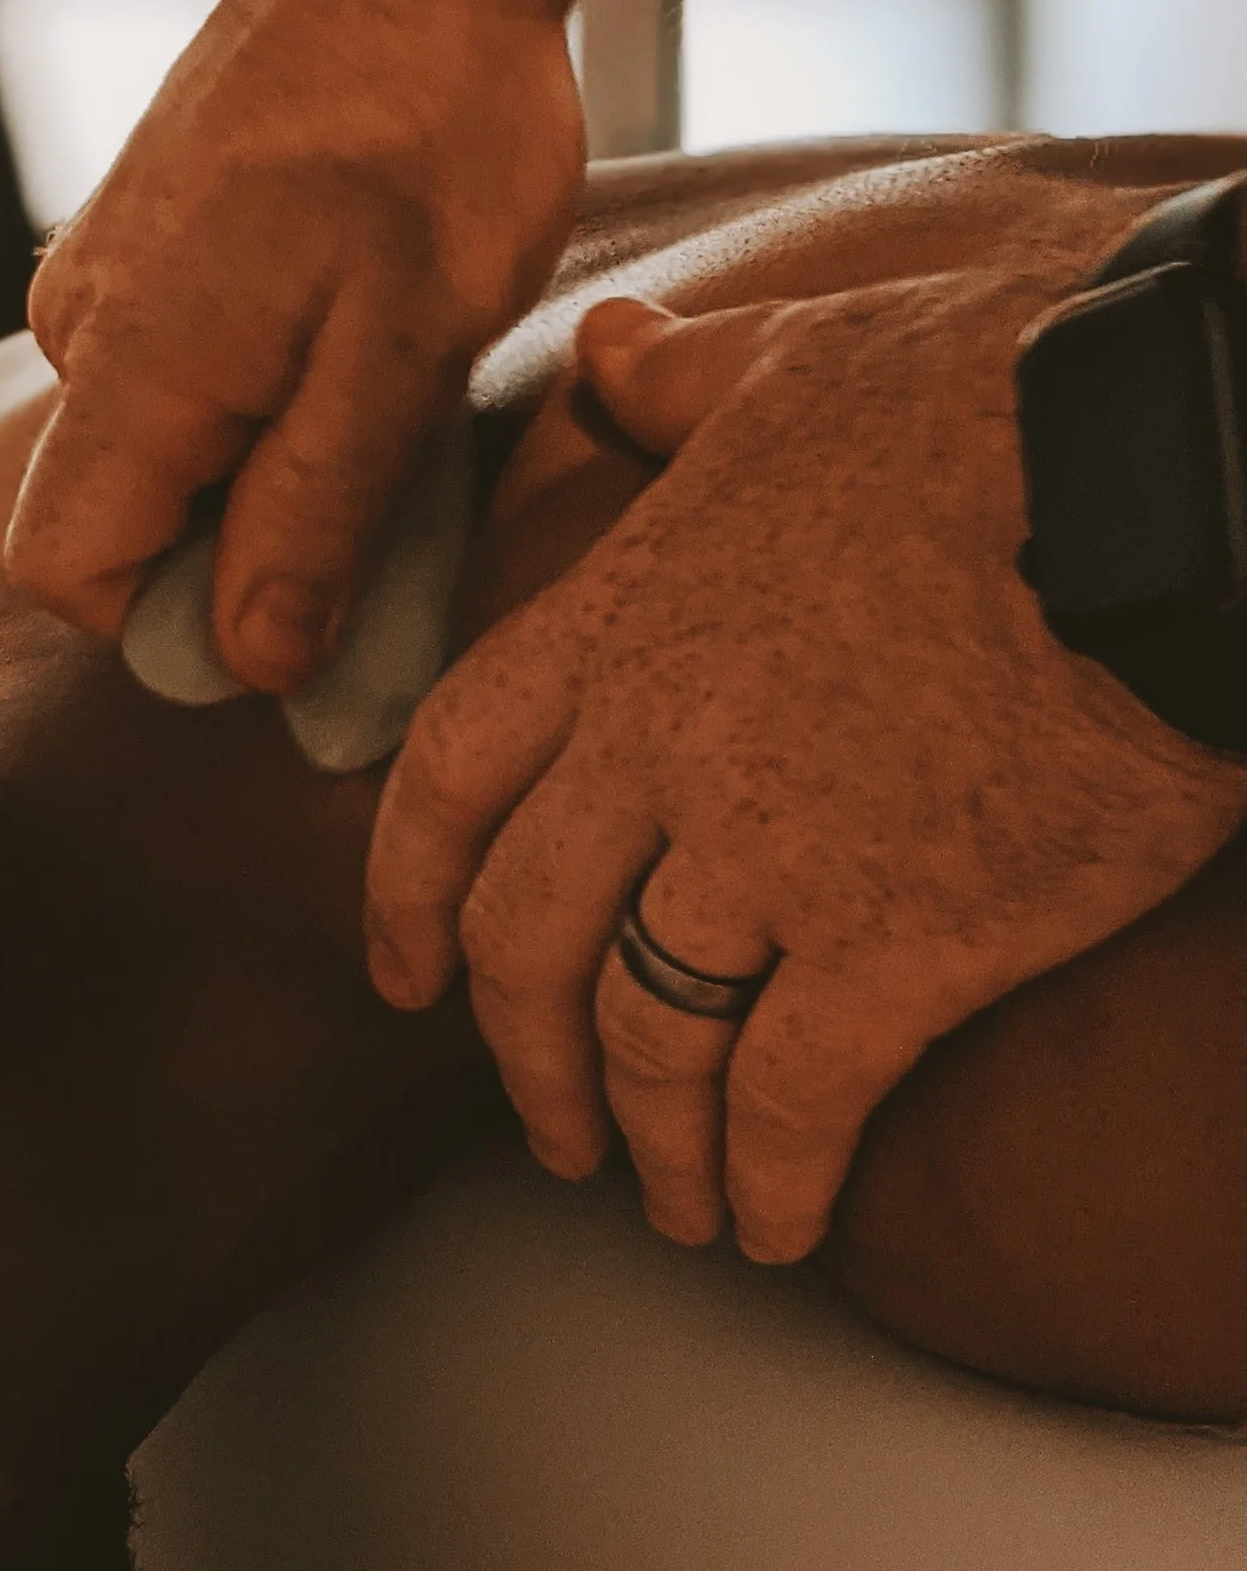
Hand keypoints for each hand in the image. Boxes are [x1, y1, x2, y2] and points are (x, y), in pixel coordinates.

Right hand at [4, 0, 583, 695]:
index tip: (311, 593)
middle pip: (118, 516)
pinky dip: (255, 384)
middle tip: (386, 470)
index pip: (68, 573)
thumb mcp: (405, 345)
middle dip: (241, 540)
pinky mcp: (137, 234)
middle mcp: (80, 324)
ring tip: (379, 368)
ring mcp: (100, 269)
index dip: (180, 624)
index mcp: (129, 363)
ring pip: (153, 443)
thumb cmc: (430, 123)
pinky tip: (348, 313)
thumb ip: (315, 516)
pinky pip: (170, 366)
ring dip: (260, 455)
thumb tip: (247, 663)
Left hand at [364, 273, 1246, 1262]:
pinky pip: (794, 1099)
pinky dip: (772, 1179)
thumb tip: (602, 348)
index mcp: (615, 622)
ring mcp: (770, 853)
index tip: (402, 977)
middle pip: (523, 943)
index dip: (403, 896)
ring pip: (643, 1037)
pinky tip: (779, 1223)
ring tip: (671, 1199)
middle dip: (522, 1058)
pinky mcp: (904, 938)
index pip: (444, 784)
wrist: (1168, 465)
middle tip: (550, 1129)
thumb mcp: (798, 361)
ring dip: (645, 1142)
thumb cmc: (1000, 396)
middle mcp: (657, 750)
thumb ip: (676, 384)